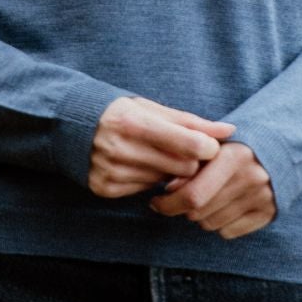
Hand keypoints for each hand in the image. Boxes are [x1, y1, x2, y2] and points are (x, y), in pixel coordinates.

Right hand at [88, 95, 235, 198]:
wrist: (71, 125)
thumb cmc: (122, 113)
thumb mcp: (154, 109)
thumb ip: (192, 122)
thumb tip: (229, 130)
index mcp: (134, 122)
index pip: (190, 144)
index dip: (207, 147)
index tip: (206, 145)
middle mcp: (119, 148)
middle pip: (182, 167)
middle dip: (190, 162)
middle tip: (183, 152)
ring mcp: (110, 171)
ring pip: (165, 182)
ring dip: (168, 172)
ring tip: (155, 156)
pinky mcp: (104, 188)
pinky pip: (145, 191)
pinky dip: (148, 182)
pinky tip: (138, 166)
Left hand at [149, 140, 276, 240]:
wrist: (280, 146)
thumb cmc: (235, 144)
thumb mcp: (213, 144)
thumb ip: (190, 160)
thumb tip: (169, 187)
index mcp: (235, 156)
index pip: (193, 195)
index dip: (168, 202)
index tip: (158, 199)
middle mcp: (252, 178)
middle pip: (198, 213)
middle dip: (181, 208)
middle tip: (179, 199)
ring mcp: (263, 198)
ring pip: (210, 224)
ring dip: (200, 215)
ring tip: (206, 197)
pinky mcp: (269, 213)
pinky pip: (228, 232)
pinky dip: (219, 223)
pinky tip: (223, 206)